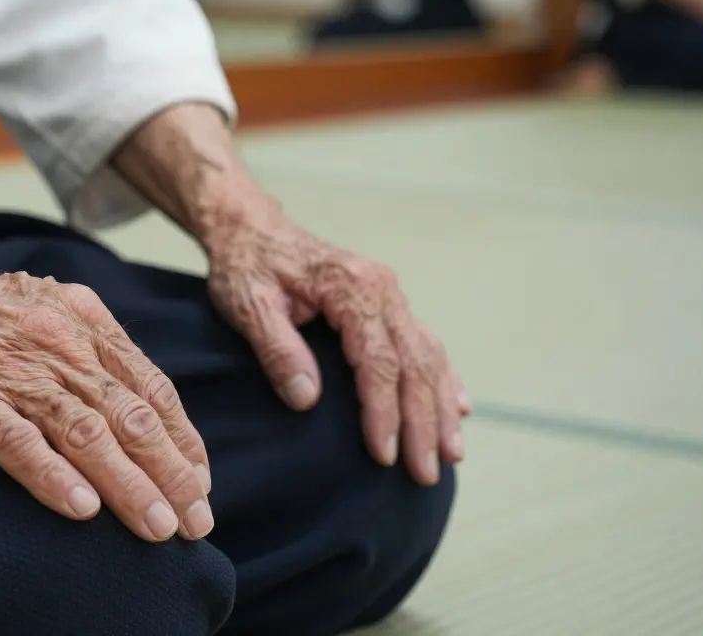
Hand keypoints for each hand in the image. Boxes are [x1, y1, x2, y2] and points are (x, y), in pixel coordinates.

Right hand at [0, 256, 213, 542]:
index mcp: (84, 323)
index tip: (201, 480)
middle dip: (172, 475)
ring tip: (159, 528)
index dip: (183, 439)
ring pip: (87, 434)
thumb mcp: (43, 305)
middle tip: (197, 522)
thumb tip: (135, 394)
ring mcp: (15, 373)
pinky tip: (82, 509)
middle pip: (131, 418)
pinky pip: (19, 442)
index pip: (151, 388)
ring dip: (129, 485)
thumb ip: (88, 344)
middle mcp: (60, 346)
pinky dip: (53, 476)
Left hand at [204, 211, 466, 486]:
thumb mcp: (248, 305)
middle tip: (424, 473)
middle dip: (423, 422)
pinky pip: (425, 344)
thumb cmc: (246, 267)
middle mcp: (382, 289)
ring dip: (441, 407)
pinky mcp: (388, 303)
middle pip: (413, 364)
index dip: (384, 411)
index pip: (378, 360)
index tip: (384, 455)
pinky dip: (443, 378)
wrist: (250, 230)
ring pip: (428, 356)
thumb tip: (307, 399)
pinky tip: (457, 407)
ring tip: (450, 454)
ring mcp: (390, 295)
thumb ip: (278, 350)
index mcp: (351, 287)